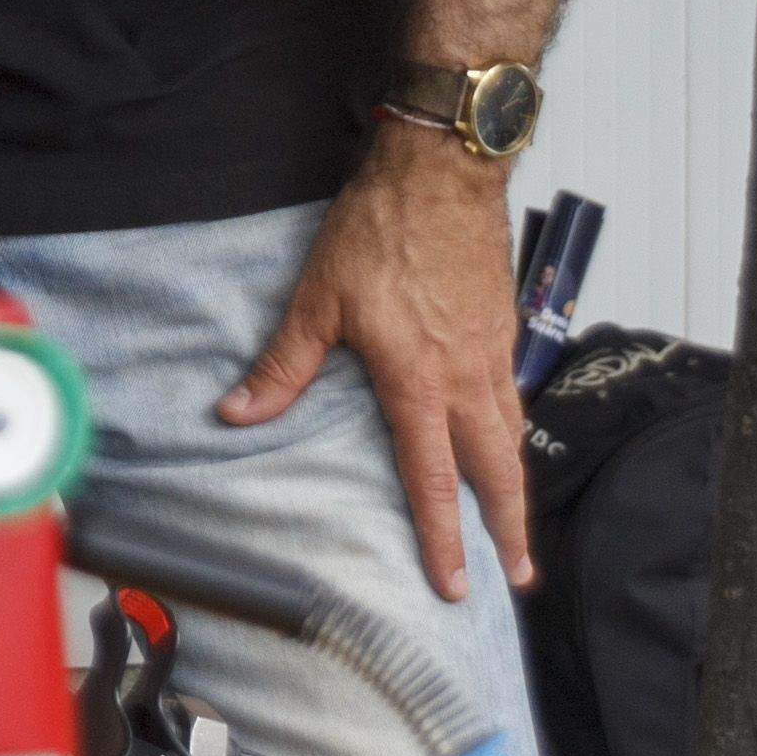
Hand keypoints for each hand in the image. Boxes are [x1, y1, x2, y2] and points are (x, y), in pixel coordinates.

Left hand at [217, 120, 533, 601]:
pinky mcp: (503, 325)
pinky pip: (513, 396)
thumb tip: (238, 413)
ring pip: (513, 435)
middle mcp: (466, 376)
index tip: (454, 583)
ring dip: (515, 484)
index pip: (433, 477)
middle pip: (496, 470)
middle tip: (518, 576)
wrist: (441, 173)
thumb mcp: (317, 298)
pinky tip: (505, 439)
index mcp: (418, 380)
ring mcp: (492, 352)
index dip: (443, 535)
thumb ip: (283, 365)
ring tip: (515, 523)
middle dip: (507, 527)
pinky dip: (514, 432)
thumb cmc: (380, 229)